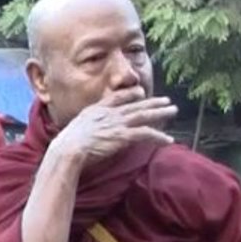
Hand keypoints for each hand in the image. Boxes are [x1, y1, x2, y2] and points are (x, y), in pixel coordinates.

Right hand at [46, 88, 177, 168]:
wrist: (69, 148)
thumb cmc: (67, 143)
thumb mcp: (74, 128)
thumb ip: (85, 126)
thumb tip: (87, 133)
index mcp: (97, 110)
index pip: (117, 98)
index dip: (130, 94)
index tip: (140, 92)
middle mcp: (109, 114)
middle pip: (135, 105)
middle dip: (152, 102)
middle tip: (167, 100)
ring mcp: (117, 124)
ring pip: (144, 116)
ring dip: (160, 113)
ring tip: (173, 110)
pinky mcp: (122, 136)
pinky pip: (145, 134)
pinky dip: (158, 136)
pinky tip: (168, 140)